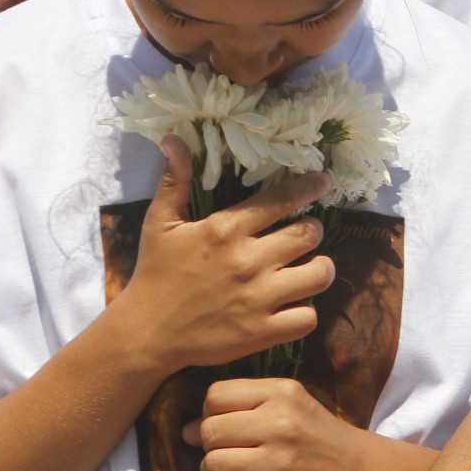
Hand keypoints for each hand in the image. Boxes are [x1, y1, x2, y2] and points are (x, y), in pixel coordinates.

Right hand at [117, 137, 334, 374]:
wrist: (147, 332)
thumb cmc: (155, 273)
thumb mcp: (161, 222)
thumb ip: (175, 179)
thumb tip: (174, 138)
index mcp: (226, 229)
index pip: (282, 199)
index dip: (310, 187)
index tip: (323, 182)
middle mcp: (248, 261)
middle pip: (309, 234)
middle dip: (313, 229)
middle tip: (305, 232)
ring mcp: (258, 299)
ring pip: (319, 275)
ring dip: (320, 268)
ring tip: (309, 267)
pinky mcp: (262, 332)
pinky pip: (308, 317)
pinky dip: (306, 310)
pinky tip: (294, 304)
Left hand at [185, 379, 433, 470]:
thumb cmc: (321, 436)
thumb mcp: (293, 403)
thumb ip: (246, 405)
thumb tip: (187, 429)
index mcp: (282, 393)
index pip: (216, 395)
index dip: (207, 412)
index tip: (216, 424)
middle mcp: (280, 424)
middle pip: (210, 430)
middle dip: (205, 443)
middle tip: (216, 451)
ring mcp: (279, 463)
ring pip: (214, 464)